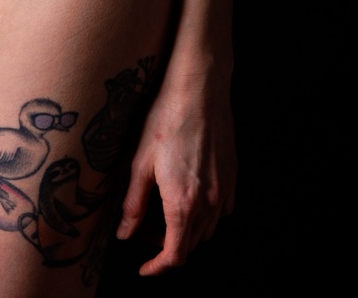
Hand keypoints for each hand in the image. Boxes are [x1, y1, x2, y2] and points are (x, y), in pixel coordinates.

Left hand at [116, 68, 236, 273]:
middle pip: (191, 244)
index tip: (144, 267)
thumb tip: (125, 234)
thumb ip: (133, 203)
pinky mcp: (232, 175)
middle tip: (145, 226)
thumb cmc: (166, 119)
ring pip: (208, 228)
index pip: (175, 255)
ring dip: (187, 230)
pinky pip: (223, 209)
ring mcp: (225, 189)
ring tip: (164, 208)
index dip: (158, 267)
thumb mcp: (140, 161)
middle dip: (167, 244)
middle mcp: (209, 203)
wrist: (199, 89)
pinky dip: (206, 213)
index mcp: (183, 203)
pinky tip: (190, 193)